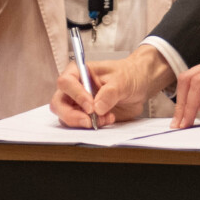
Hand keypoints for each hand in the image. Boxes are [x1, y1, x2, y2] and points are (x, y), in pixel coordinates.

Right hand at [50, 44, 174, 127]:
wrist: (140, 85)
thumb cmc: (128, 75)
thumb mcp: (122, 80)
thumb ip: (109, 93)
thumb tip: (97, 108)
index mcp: (78, 72)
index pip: (65, 83)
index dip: (75, 95)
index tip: (90, 106)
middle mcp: (74, 88)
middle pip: (59, 104)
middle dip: (71, 115)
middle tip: (88, 122)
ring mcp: (78, 104)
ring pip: (66, 117)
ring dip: (83, 122)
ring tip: (105, 118)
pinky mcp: (85, 116)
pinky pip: (79, 125)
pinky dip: (92, 126)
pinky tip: (107, 119)